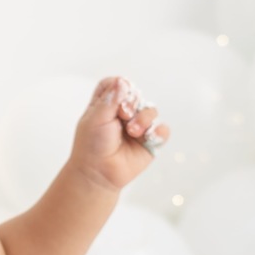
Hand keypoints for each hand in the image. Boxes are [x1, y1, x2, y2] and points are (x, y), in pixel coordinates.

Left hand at [69, 74, 169, 193]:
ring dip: (143, 119)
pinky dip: (159, 132)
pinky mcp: (149, 141)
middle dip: (132, 103)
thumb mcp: (96, 118)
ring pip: (151, 111)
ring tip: (133, 131)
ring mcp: (138, 127)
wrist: (98, 173)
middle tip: (123, 115)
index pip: (117, 83)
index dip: (120, 87)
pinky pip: (162, 130)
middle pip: (137, 95)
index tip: (117, 98)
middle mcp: (124, 113)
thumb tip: (123, 81)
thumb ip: (111, 99)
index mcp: (107, 104)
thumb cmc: (92, 145)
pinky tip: (149, 137)